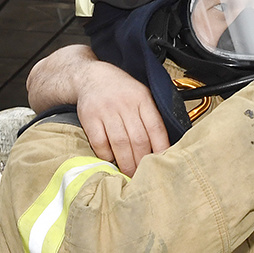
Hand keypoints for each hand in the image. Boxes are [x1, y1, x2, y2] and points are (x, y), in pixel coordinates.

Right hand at [27, 44, 169, 174]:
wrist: (92, 77)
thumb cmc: (121, 91)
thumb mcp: (142, 95)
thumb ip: (151, 116)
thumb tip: (164, 147)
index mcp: (142, 98)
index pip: (156, 127)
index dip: (161, 148)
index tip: (162, 164)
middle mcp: (125, 104)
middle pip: (138, 139)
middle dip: (142, 162)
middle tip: (144, 176)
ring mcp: (106, 110)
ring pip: (120, 143)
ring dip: (126, 163)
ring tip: (129, 174)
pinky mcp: (89, 118)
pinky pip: (100, 143)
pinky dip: (106, 156)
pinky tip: (111, 160)